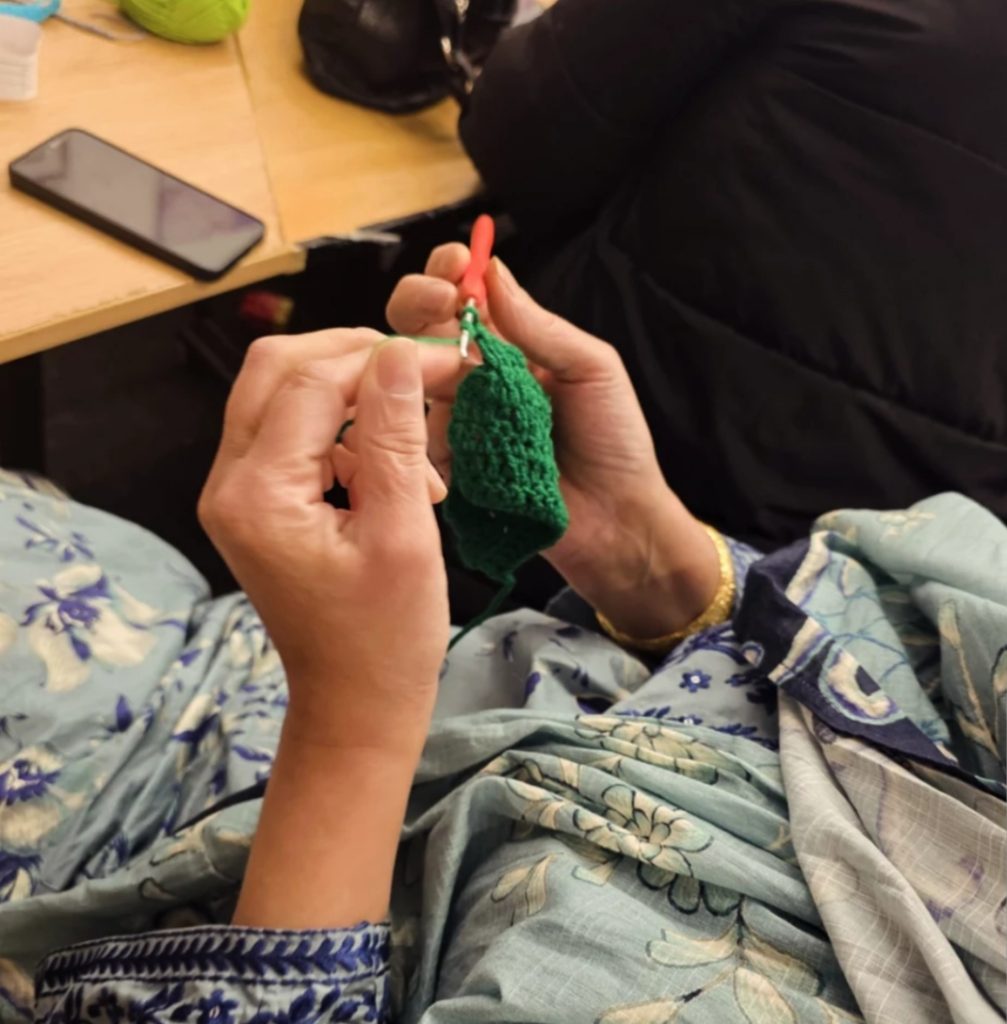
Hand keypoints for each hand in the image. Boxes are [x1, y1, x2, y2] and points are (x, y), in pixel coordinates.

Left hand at [199, 329, 458, 751]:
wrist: (354, 705)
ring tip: (418, 451)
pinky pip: (296, 435)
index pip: (312, 381)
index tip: (447, 359)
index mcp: (258, 494)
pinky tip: (398, 477)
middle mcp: (230, 484)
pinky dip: (349, 437)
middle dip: (355, 358)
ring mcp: (238, 494)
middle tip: (422, 371)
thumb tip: (401, 355)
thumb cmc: (386, 637)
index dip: (383, 358)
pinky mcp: (258, 503)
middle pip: (277, 369)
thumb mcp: (403, 533)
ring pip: (284, 395)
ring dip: (356, 399)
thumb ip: (397, 437)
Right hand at [387, 248, 718, 638]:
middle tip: (439, 303)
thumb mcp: (592, 368)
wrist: (619, 517)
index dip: (448, 275)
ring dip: (416, 362)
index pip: (463, 301)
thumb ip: (540, 327)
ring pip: (410, 383)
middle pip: (420, 332)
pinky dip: (414, 424)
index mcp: (508, 350)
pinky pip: (416, 443)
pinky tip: (428, 415)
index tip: (456, 263)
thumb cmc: (615, 438)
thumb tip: (493, 272)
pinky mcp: (450, 470)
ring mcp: (458, 426)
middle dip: (417, 305)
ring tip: (443, 365)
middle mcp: (475, 383)